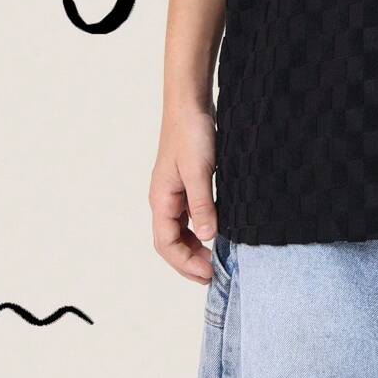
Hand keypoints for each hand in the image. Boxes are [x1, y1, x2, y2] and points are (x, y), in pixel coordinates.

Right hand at [149, 104, 218, 283]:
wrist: (190, 103)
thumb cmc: (191, 133)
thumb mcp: (199, 172)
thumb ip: (202, 205)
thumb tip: (207, 238)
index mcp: (161, 200)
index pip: (167, 244)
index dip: (186, 263)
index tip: (208, 274)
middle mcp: (164, 199)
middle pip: (171, 241)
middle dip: (190, 261)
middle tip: (214, 274)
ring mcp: (174, 191)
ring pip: (180, 229)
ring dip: (195, 246)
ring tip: (216, 258)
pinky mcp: (187, 182)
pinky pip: (189, 214)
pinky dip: (200, 228)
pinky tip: (216, 230)